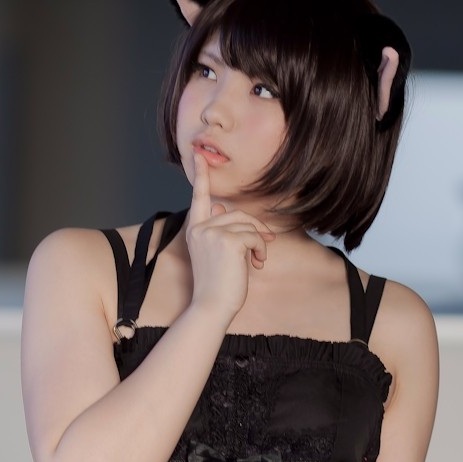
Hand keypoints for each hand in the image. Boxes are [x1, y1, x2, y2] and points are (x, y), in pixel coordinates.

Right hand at [186, 147, 276, 323]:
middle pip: (236, 212)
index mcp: (195, 229)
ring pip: (247, 224)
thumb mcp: (215, 254)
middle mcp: (200, 228)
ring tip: (258, 259)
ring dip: (259, 241)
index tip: (200, 154)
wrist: (212, 306)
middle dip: (255, 227)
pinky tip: (257, 264)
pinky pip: (253, 236)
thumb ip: (219, 229)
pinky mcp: (228, 241)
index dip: (202, 175)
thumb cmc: (217, 284)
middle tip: (267, 243)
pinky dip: (260, 250)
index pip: (200, 198)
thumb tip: (223, 208)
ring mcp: (212, 233)